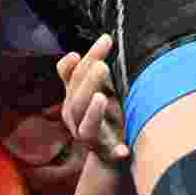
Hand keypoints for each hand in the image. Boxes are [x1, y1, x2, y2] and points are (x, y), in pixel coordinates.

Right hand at [56, 34, 128, 164]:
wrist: (110, 155)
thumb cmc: (104, 114)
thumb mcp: (94, 90)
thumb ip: (85, 73)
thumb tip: (80, 50)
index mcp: (73, 98)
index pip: (72, 75)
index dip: (84, 59)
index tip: (106, 39)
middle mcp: (76, 117)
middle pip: (76, 100)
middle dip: (88, 82)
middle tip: (102, 66)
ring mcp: (91, 138)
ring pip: (85, 126)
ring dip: (93, 112)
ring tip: (102, 97)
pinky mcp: (107, 155)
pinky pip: (108, 155)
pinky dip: (115, 151)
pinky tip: (123, 150)